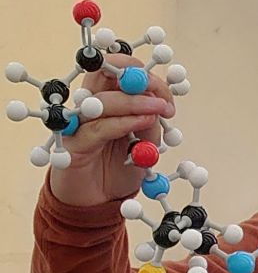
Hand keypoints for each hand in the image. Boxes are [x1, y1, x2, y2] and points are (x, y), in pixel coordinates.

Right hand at [48, 52, 176, 206]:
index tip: (167, 92)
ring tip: (160, 110)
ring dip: (136, 101)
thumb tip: (160, 104)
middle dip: (137, 77)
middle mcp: (89, 105)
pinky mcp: (75, 144)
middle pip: (105, 74)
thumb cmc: (119, 169)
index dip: (143, 73)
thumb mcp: (144, 146)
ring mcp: (79, 123)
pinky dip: (124, 122)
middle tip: (162, 94)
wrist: (96, 201)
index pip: (118, 71)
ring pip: (103, 100)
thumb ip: (150, 125)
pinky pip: (99, 128)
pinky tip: (143, 122)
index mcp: (106, 99)